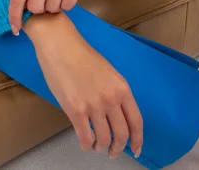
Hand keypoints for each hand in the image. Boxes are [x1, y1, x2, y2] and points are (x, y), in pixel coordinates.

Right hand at [32, 15, 142, 158]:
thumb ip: (113, 92)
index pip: (136, 121)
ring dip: (101, 147)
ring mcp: (94, 106)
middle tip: (113, 152)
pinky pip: (85, 137)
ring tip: (97, 147)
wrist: (61, 45)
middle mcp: (111, 99)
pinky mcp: (76, 110)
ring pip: (104, 139)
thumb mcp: (107, 72)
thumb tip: (114, 113)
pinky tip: (85, 144)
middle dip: (118, 147)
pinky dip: (86, 145)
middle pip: (122, 134)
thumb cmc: (81, 55)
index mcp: (122, 88)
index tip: (136, 148)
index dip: (137, 139)